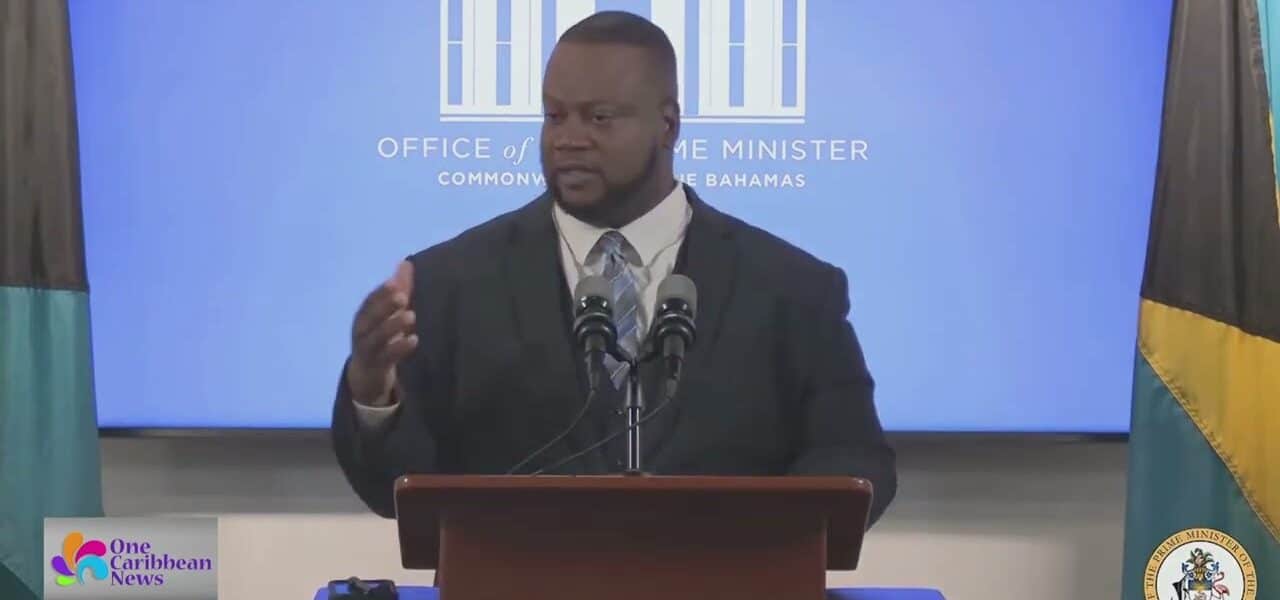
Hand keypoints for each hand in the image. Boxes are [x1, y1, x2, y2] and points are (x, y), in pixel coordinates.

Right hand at [346, 261, 418, 404]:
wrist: (367, 374)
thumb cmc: (381, 336)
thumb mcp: (388, 313)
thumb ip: (399, 289)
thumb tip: (406, 263)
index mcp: (363, 316)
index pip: (369, 302)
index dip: (380, 292)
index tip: (394, 282)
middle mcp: (361, 331)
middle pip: (370, 318)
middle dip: (385, 306)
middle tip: (402, 296)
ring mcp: (367, 350)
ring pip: (377, 337)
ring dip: (393, 326)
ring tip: (411, 316)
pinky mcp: (376, 366)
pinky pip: (387, 357)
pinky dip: (400, 348)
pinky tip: (414, 340)